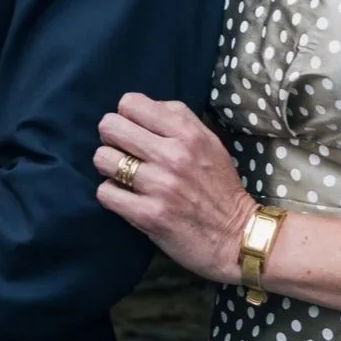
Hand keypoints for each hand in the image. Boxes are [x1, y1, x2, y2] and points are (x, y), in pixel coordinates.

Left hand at [94, 93, 255, 284]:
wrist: (237, 237)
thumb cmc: (220, 187)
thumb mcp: (210, 142)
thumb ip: (178, 119)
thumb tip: (141, 108)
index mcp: (187, 133)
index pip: (130, 103)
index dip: (125, 117)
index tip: (133, 131)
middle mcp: (172, 155)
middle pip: (110, 127)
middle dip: (111, 139)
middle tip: (123, 153)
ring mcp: (159, 185)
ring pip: (102, 158)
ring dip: (109, 168)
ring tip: (124, 177)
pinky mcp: (148, 215)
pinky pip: (105, 193)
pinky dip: (112, 195)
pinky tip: (126, 199)